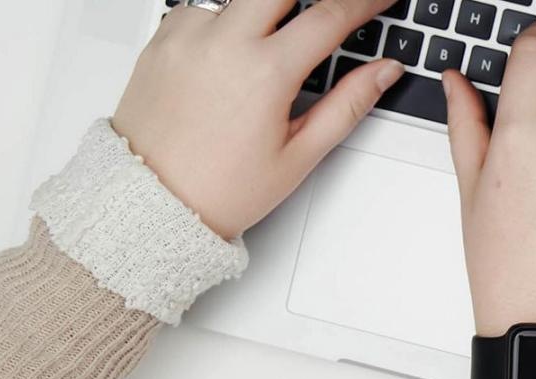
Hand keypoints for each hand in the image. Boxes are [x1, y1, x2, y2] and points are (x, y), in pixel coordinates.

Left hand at [112, 0, 402, 238]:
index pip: (329, 17)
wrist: (151, 203)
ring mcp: (186, 38)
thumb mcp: (300, 154)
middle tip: (323, 17)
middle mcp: (222, 44)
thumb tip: (384, 72)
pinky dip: (223, 20)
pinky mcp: (161, 41)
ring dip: (263, 11)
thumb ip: (348, 104)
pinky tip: (229, 53)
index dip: (364, 2)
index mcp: (265, 73)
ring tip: (268, 47)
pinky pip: (200, 8)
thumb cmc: (220, 189)